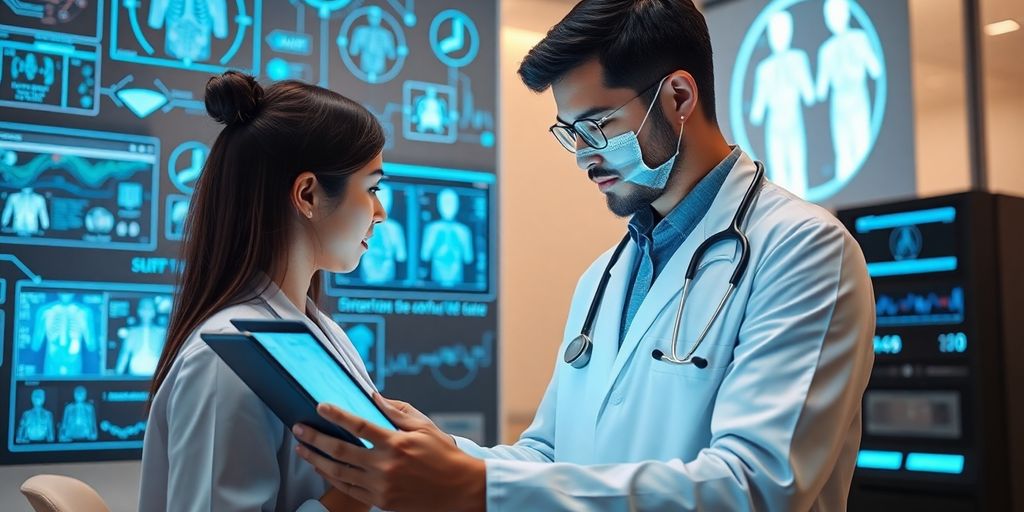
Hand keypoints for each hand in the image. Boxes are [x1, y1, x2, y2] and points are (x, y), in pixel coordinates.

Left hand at [293, 394, 484, 511]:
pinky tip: (322, 468)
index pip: (359, 426)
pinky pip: (349, 489)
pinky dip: (332, 479)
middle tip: (299, 429)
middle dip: (315, 438)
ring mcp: (381, 486)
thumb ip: (398, 411)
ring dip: (317, 460)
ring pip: (339, 473)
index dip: (337, 415)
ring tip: (302, 449)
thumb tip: (375, 397)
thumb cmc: (443, 455)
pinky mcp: (381, 500)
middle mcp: (385, 466)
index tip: (321, 406)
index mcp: (396, 443)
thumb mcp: (425, 427)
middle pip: (341, 450)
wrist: (459, 489)